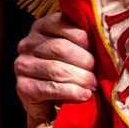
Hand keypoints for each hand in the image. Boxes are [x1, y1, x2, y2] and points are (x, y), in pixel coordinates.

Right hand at [14, 13, 96, 127]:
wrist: (49, 103)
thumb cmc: (68, 70)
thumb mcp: (74, 49)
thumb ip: (83, 39)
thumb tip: (106, 37)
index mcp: (41, 27)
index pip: (63, 24)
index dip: (84, 38)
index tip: (97, 50)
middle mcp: (27, 43)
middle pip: (61, 48)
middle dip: (85, 62)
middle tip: (98, 73)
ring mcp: (22, 65)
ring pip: (57, 69)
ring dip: (81, 78)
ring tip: (94, 85)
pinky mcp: (23, 87)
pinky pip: (51, 88)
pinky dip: (72, 92)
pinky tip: (84, 95)